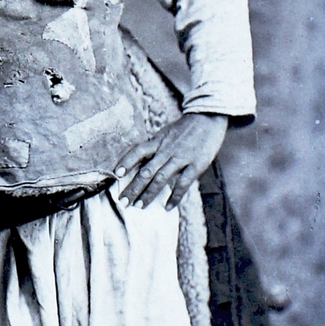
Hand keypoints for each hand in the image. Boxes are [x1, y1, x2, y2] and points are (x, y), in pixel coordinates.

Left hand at [113, 112, 227, 209]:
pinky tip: (167, 207)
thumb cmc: (184, 129)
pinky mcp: (196, 165)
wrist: (208, 118)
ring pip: (161, 178)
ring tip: (139, 205)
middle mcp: (166, 150)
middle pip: (146, 171)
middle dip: (134, 187)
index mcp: (158, 141)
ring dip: (149, 194)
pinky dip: (174, 197)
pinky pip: (183, 184)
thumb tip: (139, 164)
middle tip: (123, 201)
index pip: (138, 151)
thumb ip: (154, 148)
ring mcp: (181, 158)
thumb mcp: (165, 134)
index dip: (127, 162)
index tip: (117, 174)